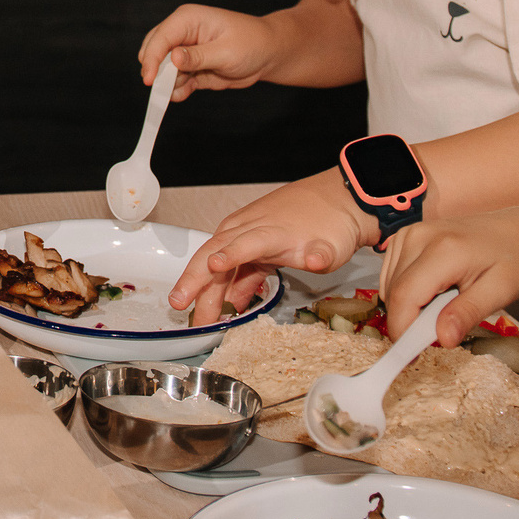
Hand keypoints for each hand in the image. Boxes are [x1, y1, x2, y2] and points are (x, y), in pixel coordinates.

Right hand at [138, 4, 283, 95]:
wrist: (269, 54)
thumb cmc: (252, 43)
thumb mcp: (226, 51)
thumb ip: (198, 56)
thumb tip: (173, 58)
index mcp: (187, 19)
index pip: (160, 38)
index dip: (152, 58)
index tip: (149, 80)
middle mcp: (182, 33)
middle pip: (154, 51)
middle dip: (157, 71)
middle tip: (165, 87)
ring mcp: (185, 51)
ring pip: (162, 70)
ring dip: (168, 83)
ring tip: (188, 85)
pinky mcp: (190, 68)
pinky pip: (175, 82)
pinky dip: (176, 90)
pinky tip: (184, 93)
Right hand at [166, 171, 379, 323]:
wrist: (340, 201)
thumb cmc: (332, 223)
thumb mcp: (332, 244)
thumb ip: (320, 255)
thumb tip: (315, 258)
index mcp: (269, 230)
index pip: (244, 243)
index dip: (228, 256)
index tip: (212, 267)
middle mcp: (251, 228)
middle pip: (215, 252)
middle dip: (194, 279)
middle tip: (178, 303)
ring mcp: (249, 234)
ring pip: (218, 260)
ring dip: (205, 288)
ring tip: (199, 317)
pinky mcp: (254, 242)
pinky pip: (234, 265)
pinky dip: (228, 286)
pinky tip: (228, 306)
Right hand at [375, 209, 518, 347]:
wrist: (517, 231)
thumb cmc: (514, 261)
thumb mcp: (501, 291)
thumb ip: (468, 313)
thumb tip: (442, 340)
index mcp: (444, 250)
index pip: (405, 296)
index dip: (402, 330)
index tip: (411, 358)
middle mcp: (418, 236)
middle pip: (394, 292)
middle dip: (408, 321)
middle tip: (439, 333)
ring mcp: (408, 233)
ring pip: (388, 285)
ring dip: (406, 307)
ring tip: (442, 307)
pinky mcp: (403, 236)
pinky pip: (390, 275)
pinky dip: (404, 292)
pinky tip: (432, 292)